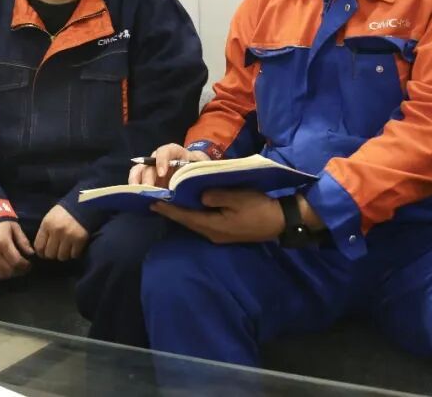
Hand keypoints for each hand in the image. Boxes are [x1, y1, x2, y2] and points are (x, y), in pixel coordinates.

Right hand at [0, 221, 33, 279]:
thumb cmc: (1, 223)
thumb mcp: (15, 227)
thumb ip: (23, 241)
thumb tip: (31, 253)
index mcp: (3, 242)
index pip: (16, 261)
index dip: (25, 266)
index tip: (30, 265)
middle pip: (9, 269)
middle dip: (19, 271)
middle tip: (25, 269)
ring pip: (0, 274)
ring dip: (11, 275)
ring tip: (17, 270)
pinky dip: (1, 275)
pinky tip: (7, 271)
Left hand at [34, 205, 88, 260]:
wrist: (84, 204)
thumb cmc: (65, 212)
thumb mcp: (50, 218)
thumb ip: (45, 232)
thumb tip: (40, 249)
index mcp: (47, 225)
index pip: (39, 247)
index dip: (41, 253)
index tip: (44, 254)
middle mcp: (56, 231)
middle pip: (50, 254)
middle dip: (53, 254)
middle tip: (56, 251)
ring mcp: (68, 236)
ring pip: (62, 257)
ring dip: (64, 254)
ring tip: (66, 249)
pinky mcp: (80, 240)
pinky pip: (74, 255)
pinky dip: (74, 253)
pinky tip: (74, 248)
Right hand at [128, 143, 209, 186]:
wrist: (195, 174)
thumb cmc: (198, 170)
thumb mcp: (201, 170)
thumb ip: (198, 176)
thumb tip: (201, 190)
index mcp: (176, 153)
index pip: (166, 151)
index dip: (162, 160)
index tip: (161, 173)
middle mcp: (160, 159)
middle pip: (150, 164)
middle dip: (147, 177)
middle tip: (148, 189)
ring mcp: (152, 170)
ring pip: (139, 170)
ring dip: (136, 180)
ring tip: (136, 193)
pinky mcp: (147, 180)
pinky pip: (137, 181)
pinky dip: (134, 188)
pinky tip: (136, 198)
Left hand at [152, 189, 286, 243]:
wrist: (280, 221)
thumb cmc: (259, 208)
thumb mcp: (237, 198)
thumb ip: (215, 196)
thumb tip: (199, 196)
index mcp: (213, 226)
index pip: (184, 217)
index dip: (168, 209)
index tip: (151, 201)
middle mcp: (212, 233)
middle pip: (187, 222)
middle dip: (172, 211)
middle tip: (156, 199)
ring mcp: (219, 235)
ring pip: (195, 223)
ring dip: (182, 213)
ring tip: (169, 201)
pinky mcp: (225, 232)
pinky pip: (204, 222)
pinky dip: (194, 214)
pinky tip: (191, 206)